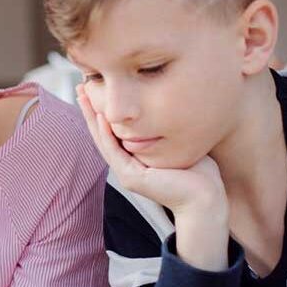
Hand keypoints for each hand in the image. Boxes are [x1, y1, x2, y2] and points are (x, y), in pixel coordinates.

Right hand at [76, 85, 226, 214]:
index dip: (102, 111)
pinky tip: (101, 116)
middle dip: (91, 110)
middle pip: (101, 134)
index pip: (112, 132)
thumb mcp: (178, 143)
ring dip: (92, 118)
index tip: (96, 88)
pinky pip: (114, 151)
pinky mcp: (131, 177)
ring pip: (102, 141)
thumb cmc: (199, 173)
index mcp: (134, 159)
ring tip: (84, 96)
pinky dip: (106, 133)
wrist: (205, 199)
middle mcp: (126, 166)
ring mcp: (126, 173)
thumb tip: (168, 106)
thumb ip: (166, 130)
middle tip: (81, 87)